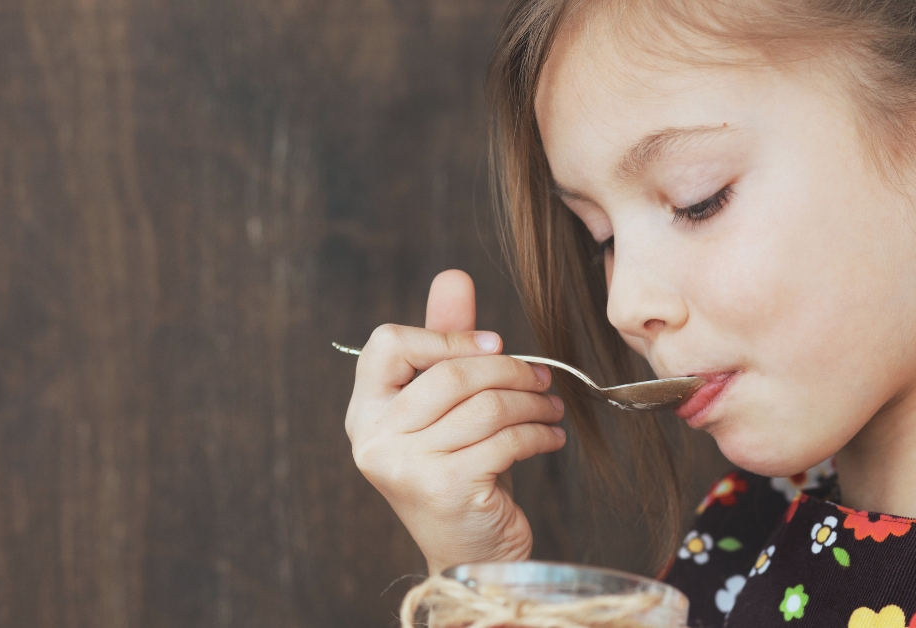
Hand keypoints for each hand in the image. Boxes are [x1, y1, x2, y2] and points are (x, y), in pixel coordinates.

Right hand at [344, 269, 565, 573]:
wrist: (471, 557)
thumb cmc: (459, 472)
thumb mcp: (448, 407)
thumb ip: (445, 343)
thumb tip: (453, 275)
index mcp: (364, 413)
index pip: (388, 344)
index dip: (446, 336)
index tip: (495, 345)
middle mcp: (373, 439)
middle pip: (449, 374)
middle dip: (510, 370)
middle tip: (545, 376)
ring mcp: (405, 466)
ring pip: (485, 406)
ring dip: (532, 402)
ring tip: (551, 407)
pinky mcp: (445, 488)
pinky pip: (505, 440)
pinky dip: (539, 433)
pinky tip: (551, 436)